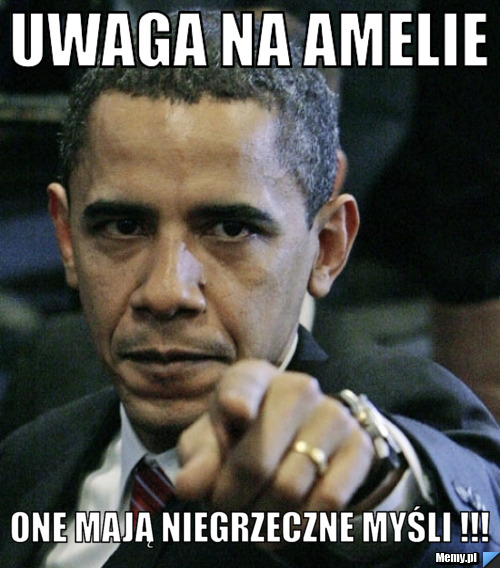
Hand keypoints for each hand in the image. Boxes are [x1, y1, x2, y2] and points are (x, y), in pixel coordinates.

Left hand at [175, 360, 376, 513]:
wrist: (305, 437)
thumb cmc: (244, 436)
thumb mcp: (212, 441)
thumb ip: (199, 458)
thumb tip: (188, 485)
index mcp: (253, 378)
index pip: (244, 385)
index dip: (239, 400)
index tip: (237, 412)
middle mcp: (297, 388)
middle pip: (257, 461)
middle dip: (232, 500)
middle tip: (225, 513)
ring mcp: (332, 414)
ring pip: (290, 487)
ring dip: (263, 519)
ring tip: (253, 521)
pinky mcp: (359, 445)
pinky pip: (329, 500)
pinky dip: (301, 523)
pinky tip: (287, 522)